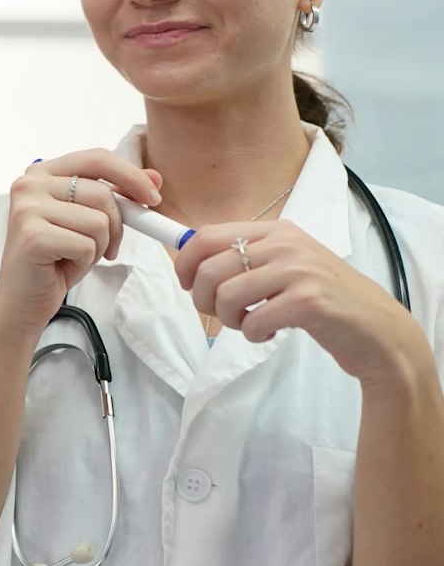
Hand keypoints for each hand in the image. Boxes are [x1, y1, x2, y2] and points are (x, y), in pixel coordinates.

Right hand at [0, 150, 162, 335]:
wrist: (22, 300)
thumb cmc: (55, 259)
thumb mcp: (89, 222)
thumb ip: (117, 196)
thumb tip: (155, 177)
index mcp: (41, 173)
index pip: (96, 158)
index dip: (130, 176)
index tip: (152, 199)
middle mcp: (29, 184)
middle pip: (102, 193)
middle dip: (117, 225)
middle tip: (108, 248)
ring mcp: (27, 208)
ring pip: (99, 221)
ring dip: (99, 246)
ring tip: (75, 256)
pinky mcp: (32, 236)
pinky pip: (87, 245)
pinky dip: (85, 262)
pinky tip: (63, 266)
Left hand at [176, 220, 428, 386]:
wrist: (379, 331)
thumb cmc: (324, 300)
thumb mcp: (287, 265)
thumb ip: (247, 256)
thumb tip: (187, 253)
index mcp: (277, 231)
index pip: (207, 236)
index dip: (184, 262)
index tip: (185, 283)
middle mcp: (286, 244)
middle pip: (209, 269)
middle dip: (203, 299)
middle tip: (223, 314)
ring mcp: (299, 271)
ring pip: (225, 295)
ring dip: (228, 320)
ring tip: (249, 323)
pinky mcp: (308, 302)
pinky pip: (252, 321)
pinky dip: (253, 334)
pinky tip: (271, 333)